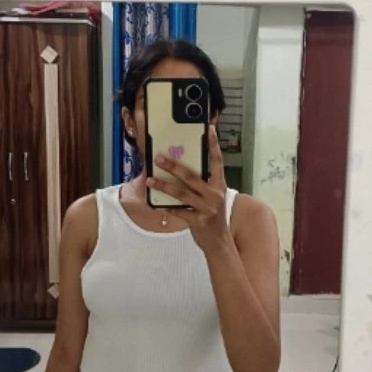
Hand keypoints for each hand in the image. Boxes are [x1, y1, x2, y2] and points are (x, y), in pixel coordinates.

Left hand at [146, 125, 231, 253]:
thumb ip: (203, 184)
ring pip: (182, 194)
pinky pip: (178, 212)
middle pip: (192, 176)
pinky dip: (165, 207)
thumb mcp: (213, 198)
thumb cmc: (213, 217)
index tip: (208, 129)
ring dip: (164, 185)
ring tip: (151, 179)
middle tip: (159, 158)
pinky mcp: (198, 221)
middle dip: (174, 166)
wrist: (220, 242)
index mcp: (220, 186)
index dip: (213, 145)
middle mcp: (215, 195)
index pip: (217, 161)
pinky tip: (154, 204)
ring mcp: (207, 209)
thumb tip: (181, 168)